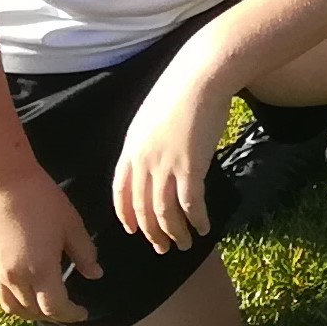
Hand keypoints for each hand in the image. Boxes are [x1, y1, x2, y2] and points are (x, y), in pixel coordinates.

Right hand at [0, 163, 98, 324]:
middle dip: (53, 315)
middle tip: (67, 309)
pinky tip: (22, 292)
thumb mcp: (70, 224)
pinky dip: (12, 300)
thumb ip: (84, 252)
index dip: (71, 314)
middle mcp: (15, 278)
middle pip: (34, 312)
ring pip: (12, 307)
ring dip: (30, 312)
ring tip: (45, 306)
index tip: (83, 312)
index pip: (56, 307)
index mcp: (40, 269)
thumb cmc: (40, 198)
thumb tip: (96, 274)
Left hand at [113, 37, 237, 252]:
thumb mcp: (150, 118)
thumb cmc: (179, 90)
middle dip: (153, 232)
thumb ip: (148, 142)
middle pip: (143, 208)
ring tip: (184, 244)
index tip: (134, 230)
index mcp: (131, 150)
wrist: (199, 77)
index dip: (127, 215)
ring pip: (165, 211)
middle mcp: (144, 163)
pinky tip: (205, 227)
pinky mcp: (191, 166)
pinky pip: (191, 203)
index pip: (121, 192)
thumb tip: (156, 160)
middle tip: (162, 248)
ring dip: (175, 232)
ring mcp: (166, 166)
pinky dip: (197, 219)